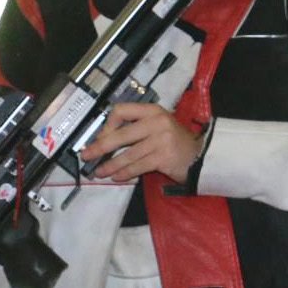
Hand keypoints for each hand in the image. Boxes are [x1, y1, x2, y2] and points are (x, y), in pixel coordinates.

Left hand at [78, 102, 200, 183]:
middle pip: (120, 135)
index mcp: (151, 110)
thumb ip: (135, 128)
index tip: (99, 137)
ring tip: (100, 172)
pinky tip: (117, 177)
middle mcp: (156, 122)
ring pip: (127, 154)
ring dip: (110, 165)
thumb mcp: (157, 126)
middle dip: (100, 147)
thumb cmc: (173, 141)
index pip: (121, 110)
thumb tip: (103, 139)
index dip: (106, 125)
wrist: (199, 156)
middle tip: (87, 155)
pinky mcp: (163, 157)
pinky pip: (137, 166)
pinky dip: (125, 173)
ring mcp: (161, 140)